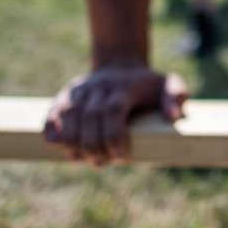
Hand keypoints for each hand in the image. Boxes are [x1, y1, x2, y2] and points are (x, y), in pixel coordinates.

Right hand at [43, 65, 188, 166]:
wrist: (120, 64)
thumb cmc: (148, 85)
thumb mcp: (169, 84)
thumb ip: (176, 96)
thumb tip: (172, 116)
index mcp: (124, 86)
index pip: (113, 112)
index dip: (114, 138)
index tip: (122, 156)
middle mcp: (99, 86)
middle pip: (89, 118)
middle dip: (93, 147)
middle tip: (101, 163)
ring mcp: (80, 89)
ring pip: (69, 116)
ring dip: (72, 143)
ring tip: (82, 159)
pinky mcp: (65, 94)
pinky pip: (52, 112)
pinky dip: (51, 129)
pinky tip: (57, 145)